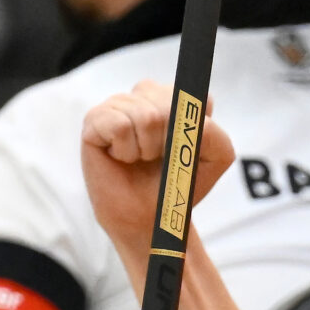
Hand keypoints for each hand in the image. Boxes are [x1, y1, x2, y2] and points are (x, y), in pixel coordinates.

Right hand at [79, 79, 236, 282]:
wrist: (147, 215)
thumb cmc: (176, 183)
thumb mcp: (215, 158)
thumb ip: (214, 132)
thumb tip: (191, 117)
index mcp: (175, 96)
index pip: (190, 96)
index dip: (188, 129)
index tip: (182, 148)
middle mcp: (146, 94)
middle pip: (167, 106)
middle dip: (167, 142)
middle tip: (156, 157)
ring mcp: (118, 104)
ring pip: (145, 117)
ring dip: (145, 149)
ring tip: (138, 158)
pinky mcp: (95, 119)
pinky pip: (120, 126)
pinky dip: (125, 150)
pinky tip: (121, 156)